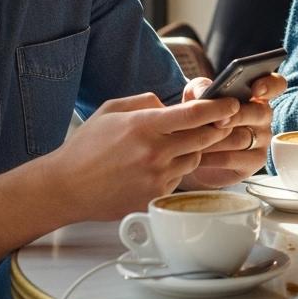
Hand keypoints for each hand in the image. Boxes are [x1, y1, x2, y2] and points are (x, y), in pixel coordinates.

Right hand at [44, 92, 240, 221]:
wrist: (66, 187)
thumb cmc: (86, 147)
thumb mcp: (112, 110)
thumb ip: (146, 102)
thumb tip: (170, 104)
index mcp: (145, 126)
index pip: (195, 114)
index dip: (219, 107)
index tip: (232, 103)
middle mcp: (155, 152)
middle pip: (205, 137)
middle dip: (214, 128)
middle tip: (216, 123)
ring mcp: (157, 177)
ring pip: (195, 159)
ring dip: (193, 150)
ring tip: (171, 147)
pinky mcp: (156, 196)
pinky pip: (180, 179)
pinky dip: (176, 171)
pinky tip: (155, 167)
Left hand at [178, 74, 286, 189]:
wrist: (193, 153)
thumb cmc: (200, 119)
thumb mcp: (196, 97)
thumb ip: (200, 88)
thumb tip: (206, 91)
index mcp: (256, 95)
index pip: (276, 84)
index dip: (270, 85)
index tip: (256, 90)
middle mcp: (263, 116)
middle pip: (260, 112)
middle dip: (237, 116)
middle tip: (217, 121)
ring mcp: (262, 139)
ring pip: (244, 137)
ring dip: (217, 139)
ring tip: (196, 140)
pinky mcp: (255, 161)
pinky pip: (234, 158)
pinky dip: (213, 157)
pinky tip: (198, 156)